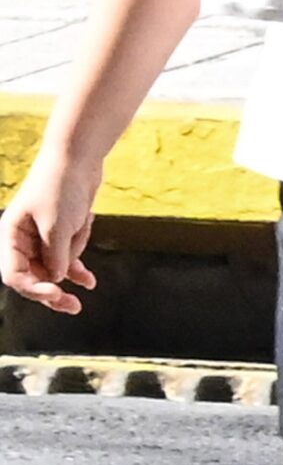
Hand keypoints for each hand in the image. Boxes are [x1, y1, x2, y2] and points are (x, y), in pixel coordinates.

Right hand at [1, 154, 100, 315]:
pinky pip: (68, 260)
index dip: (32, 288)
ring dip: (73, 259)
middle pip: (33, 277)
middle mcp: (23, 240)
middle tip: (72, 307)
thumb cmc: (62, 186)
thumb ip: (55, 256)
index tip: (54, 293)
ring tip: (83, 244)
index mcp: (10, 235)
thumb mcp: (57, 225)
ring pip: (56, 267)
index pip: (13, 274)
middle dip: (52, 292)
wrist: (79, 158)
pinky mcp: (61, 234)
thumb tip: (56, 279)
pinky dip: (78, 270)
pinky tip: (89, 283)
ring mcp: (42, 238)